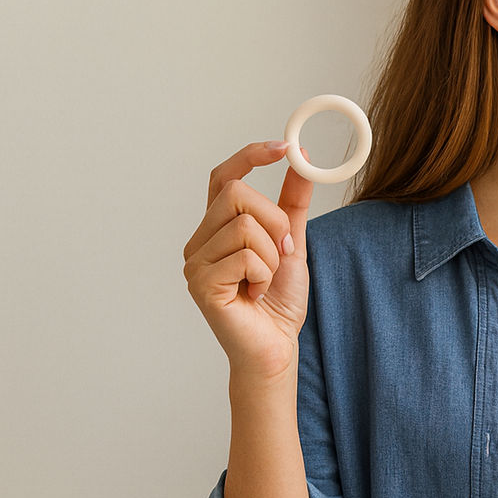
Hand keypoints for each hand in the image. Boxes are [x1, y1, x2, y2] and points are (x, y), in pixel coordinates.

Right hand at [182, 141, 314, 380]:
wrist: (274, 349)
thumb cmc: (277, 302)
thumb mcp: (291, 244)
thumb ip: (293, 203)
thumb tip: (302, 159)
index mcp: (217, 228)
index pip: (224, 176)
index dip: (251, 156)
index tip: (284, 148)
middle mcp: (199, 241)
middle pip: (237, 193)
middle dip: (274, 220)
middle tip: (282, 252)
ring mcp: (195, 262)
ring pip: (244, 224)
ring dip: (272, 254)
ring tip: (265, 280)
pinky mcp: (200, 284)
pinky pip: (244, 255)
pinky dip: (264, 274)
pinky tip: (256, 294)